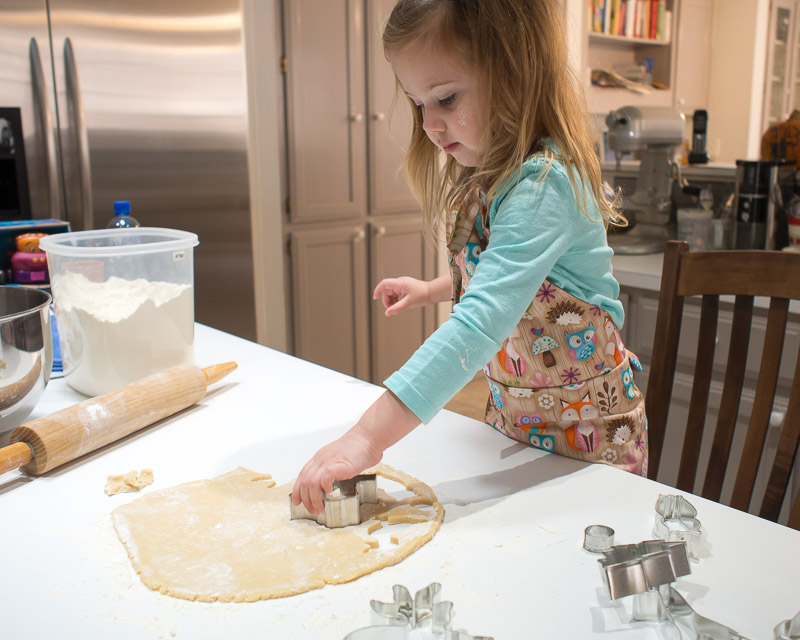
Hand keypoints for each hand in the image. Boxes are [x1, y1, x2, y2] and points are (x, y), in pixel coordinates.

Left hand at [291, 391, 420, 514]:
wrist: (367, 438)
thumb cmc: (358, 448)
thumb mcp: (338, 458)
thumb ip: (332, 469)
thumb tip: (330, 483)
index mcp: (320, 458)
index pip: (303, 475)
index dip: (298, 490)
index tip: (298, 501)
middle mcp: (320, 459)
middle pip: (304, 482)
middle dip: (305, 499)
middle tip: (312, 509)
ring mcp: (327, 461)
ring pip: (311, 483)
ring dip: (314, 499)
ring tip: (320, 508)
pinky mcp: (336, 465)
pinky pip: (324, 479)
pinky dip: (324, 488)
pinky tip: (329, 492)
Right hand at [373, 277, 429, 316]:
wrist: (433, 292)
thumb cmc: (423, 295)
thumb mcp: (409, 303)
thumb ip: (397, 308)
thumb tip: (387, 313)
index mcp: (400, 283)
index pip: (384, 284)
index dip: (377, 290)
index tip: (375, 298)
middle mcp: (400, 283)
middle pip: (387, 291)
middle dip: (387, 300)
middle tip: (392, 309)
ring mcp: (403, 285)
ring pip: (392, 293)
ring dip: (392, 301)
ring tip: (397, 308)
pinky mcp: (406, 288)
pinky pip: (397, 293)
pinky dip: (396, 300)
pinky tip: (401, 305)